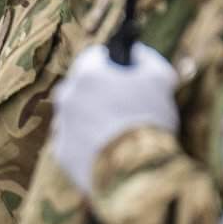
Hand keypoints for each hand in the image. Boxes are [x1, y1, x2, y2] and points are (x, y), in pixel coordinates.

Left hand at [51, 42, 179, 194]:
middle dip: (98, 93)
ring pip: (74, 115)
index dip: (111, 65)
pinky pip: (73, 143)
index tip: (121, 74)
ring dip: (90, 119)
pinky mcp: (62, 152)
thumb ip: (146, 59)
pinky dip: (86, 145)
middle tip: (122, 107)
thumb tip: (136, 53)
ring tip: (115, 134)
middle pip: (80, 87)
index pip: (94, 57)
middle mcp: (67, 95)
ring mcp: (62, 124)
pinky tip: (106, 152)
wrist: (137, 171)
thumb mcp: (160, 79)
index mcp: (88, 73)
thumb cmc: (150, 120)